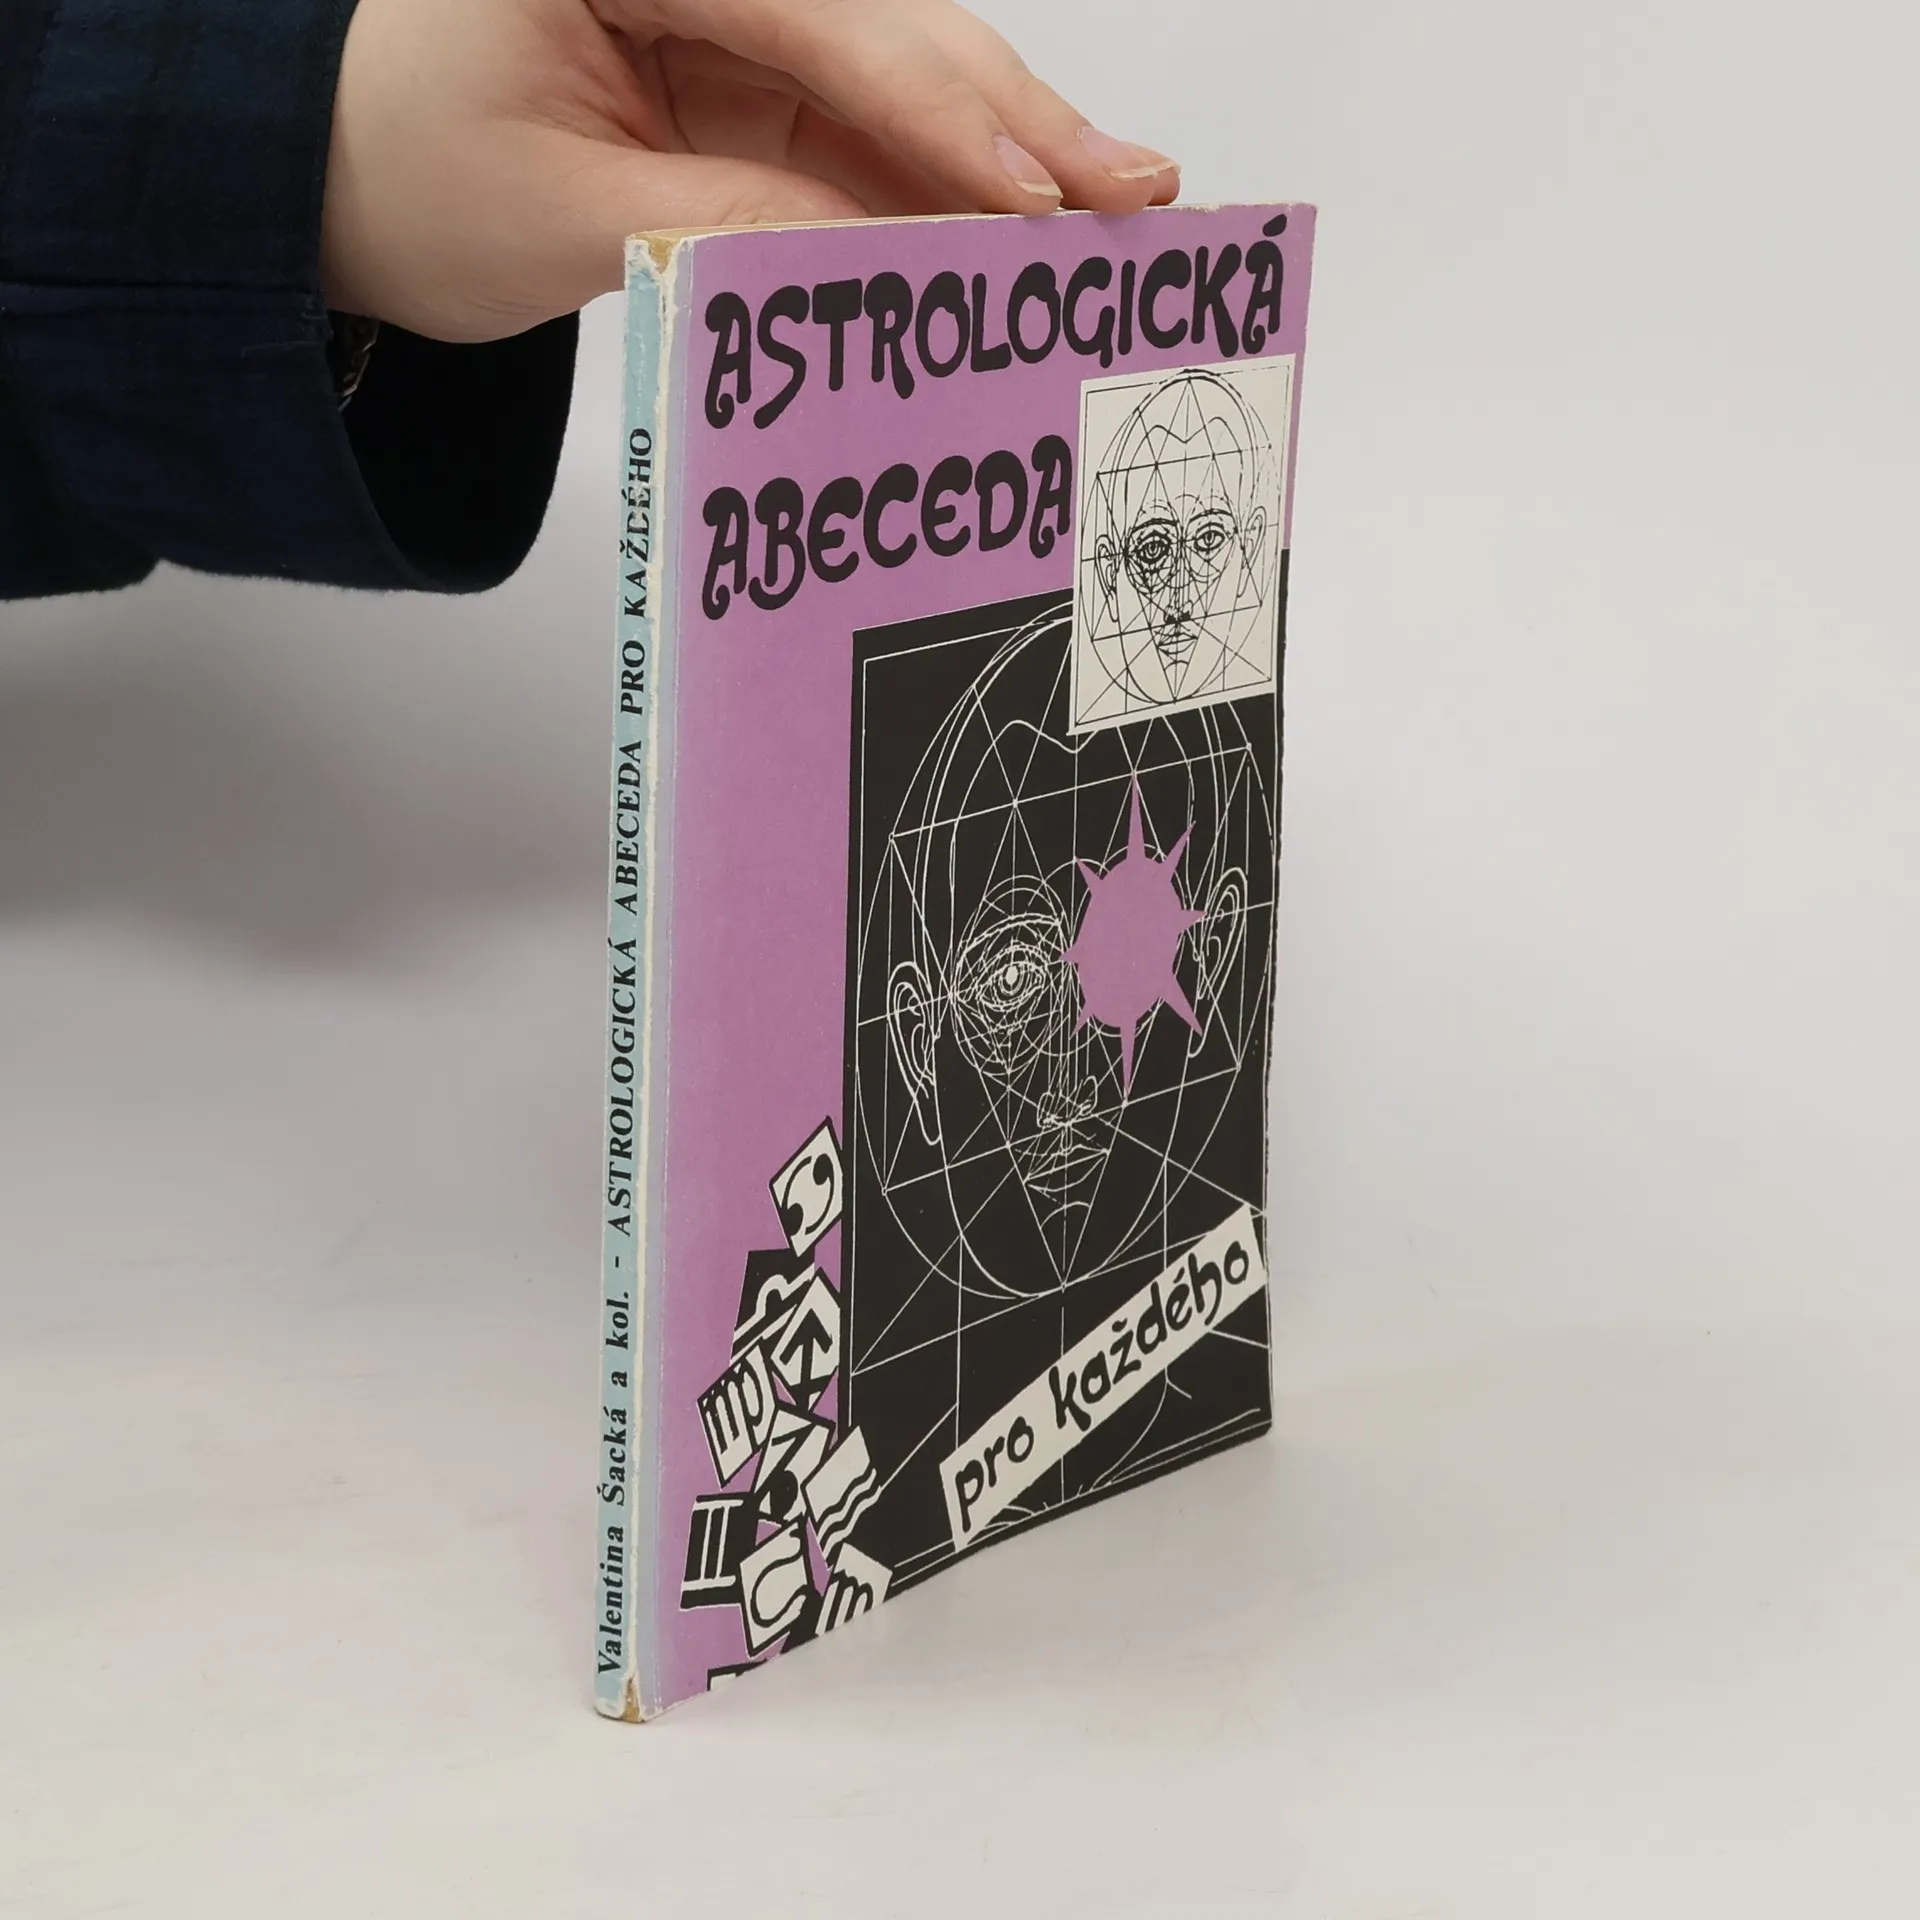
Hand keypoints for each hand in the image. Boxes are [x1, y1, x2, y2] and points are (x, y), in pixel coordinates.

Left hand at [321, 0, 1180, 342]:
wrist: (327, 183)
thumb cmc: (398, 174)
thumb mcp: (563, 216)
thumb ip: (736, 232)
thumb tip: (899, 266)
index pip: (819, 20)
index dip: (939, 117)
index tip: (1038, 200)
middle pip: (888, 28)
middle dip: (1011, 122)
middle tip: (1135, 193)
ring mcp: (731, 12)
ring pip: (896, 76)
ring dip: (999, 155)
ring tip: (1110, 210)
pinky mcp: (747, 74)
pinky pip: (861, 126)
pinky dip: (932, 187)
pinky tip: (1013, 227)